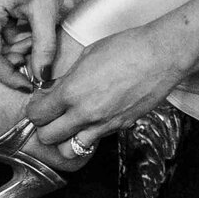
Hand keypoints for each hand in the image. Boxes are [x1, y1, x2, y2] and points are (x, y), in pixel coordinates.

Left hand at [22, 27, 184, 155]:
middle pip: (47, 137)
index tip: (40, 103)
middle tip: (53, 115)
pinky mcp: (121, 126)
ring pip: (69, 149)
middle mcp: (85, 113)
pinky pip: (96, 141)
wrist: (163, 55)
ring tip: (72, 125)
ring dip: (66, 139)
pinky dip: (91, 135)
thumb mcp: (87, 55)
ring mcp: (104, 123)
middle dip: (46, 127)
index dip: (35, 109)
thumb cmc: (128, 48)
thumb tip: (54, 90)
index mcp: (72, 92)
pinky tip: (97, 119)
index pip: (36, 115)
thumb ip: (67, 78)